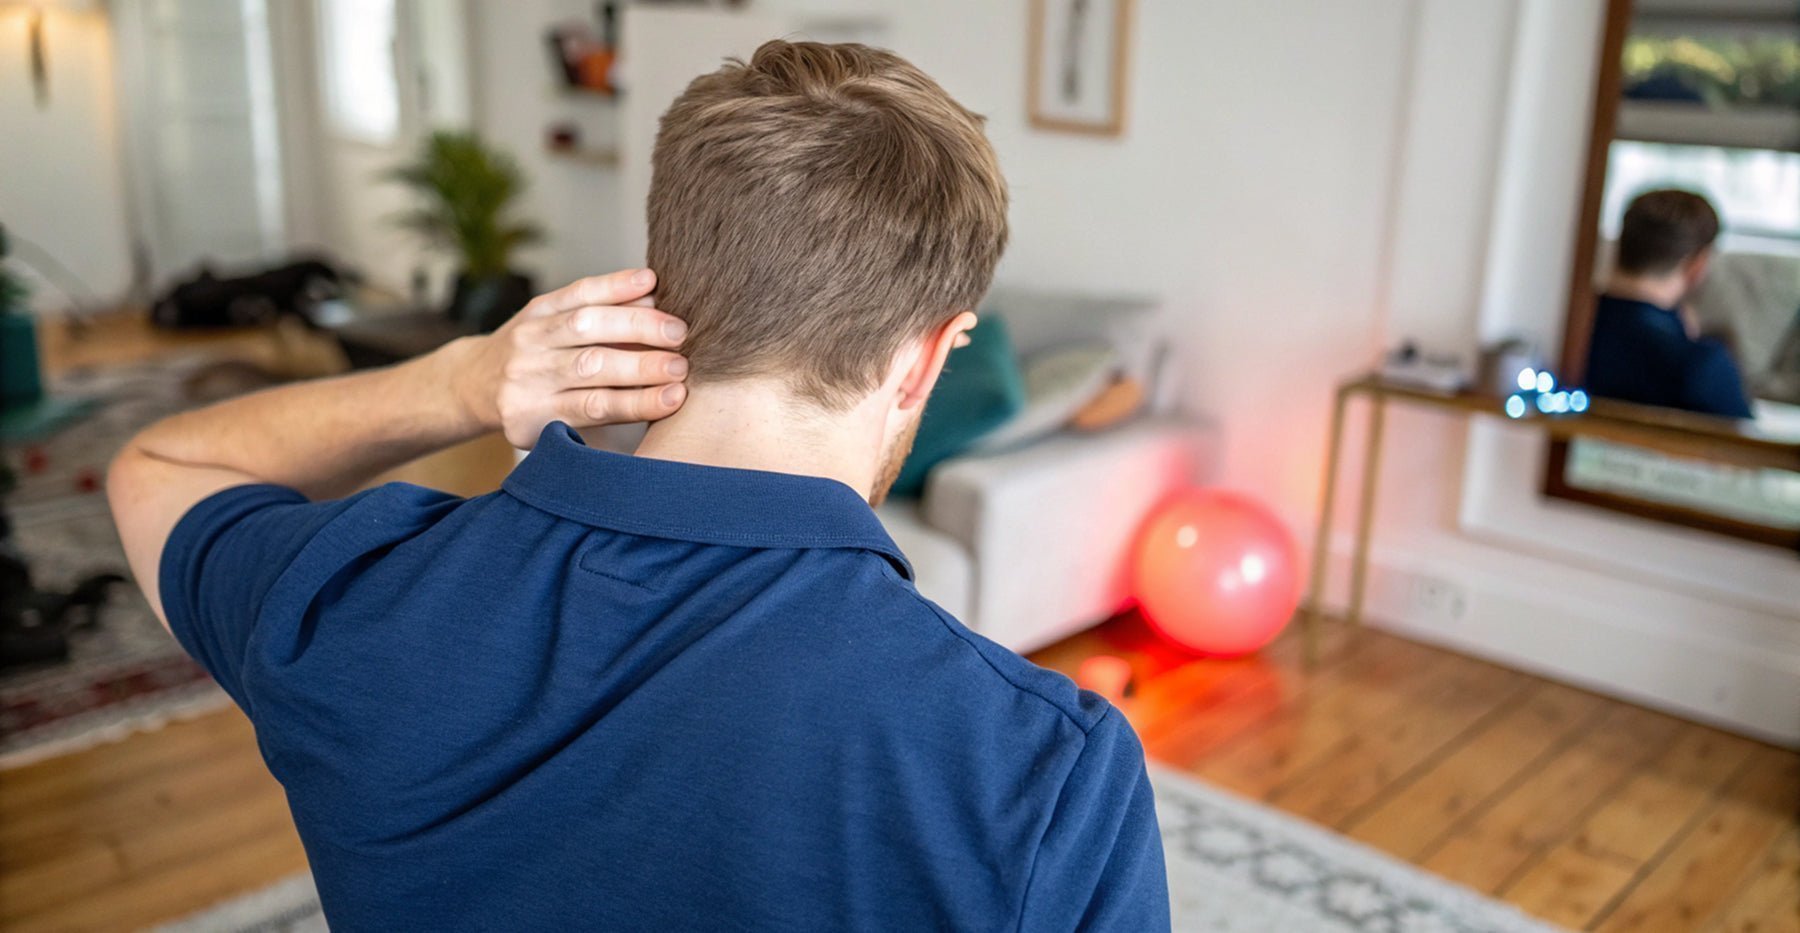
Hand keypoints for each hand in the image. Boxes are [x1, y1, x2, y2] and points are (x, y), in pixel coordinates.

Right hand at [456, 269, 689, 448]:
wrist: (471, 390)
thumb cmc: (533, 354)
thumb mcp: (552, 322)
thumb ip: (598, 310)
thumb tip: (652, 295)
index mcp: (538, 313)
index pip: (580, 294)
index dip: (617, 287)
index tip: (655, 285)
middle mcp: (529, 343)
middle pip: (586, 330)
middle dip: (637, 329)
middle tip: (681, 336)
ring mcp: (526, 383)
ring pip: (589, 373)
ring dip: (640, 372)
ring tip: (679, 373)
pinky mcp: (530, 421)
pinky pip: (587, 414)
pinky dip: (628, 407)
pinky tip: (660, 403)